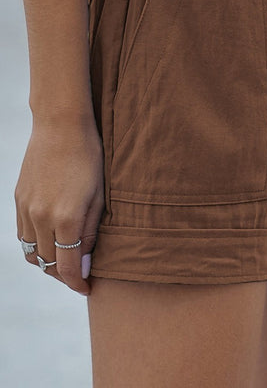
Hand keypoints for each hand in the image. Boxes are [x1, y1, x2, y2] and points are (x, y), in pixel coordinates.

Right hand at [14, 115, 104, 295]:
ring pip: (31, 253)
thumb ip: (90, 234)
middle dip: (64, 275)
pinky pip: (22, 235)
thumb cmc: (89, 157)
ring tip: (65, 258)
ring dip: (47, 262)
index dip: (77, 283)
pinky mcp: (18, 200)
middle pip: (48, 264)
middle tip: (80, 273)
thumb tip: (83, 266)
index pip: (67, 268)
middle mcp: (41, 217)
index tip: (87, 289)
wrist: (61, 125)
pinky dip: (35, 244)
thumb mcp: (99, 196)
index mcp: (65, 218)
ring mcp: (26, 209)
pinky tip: (51, 239)